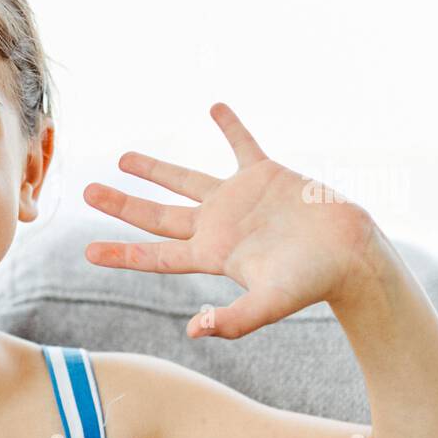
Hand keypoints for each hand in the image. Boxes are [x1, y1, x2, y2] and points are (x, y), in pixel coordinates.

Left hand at [83, 103, 376, 339]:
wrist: (351, 254)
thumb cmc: (311, 282)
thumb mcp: (269, 305)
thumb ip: (233, 321)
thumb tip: (193, 331)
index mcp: (211, 255)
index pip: (154, 256)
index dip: (120, 253)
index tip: (86, 252)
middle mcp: (217, 225)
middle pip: (157, 215)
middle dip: (121, 204)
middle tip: (87, 192)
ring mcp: (238, 199)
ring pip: (185, 179)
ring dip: (155, 167)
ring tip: (124, 157)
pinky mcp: (266, 175)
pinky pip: (242, 144)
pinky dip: (229, 126)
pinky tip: (213, 107)